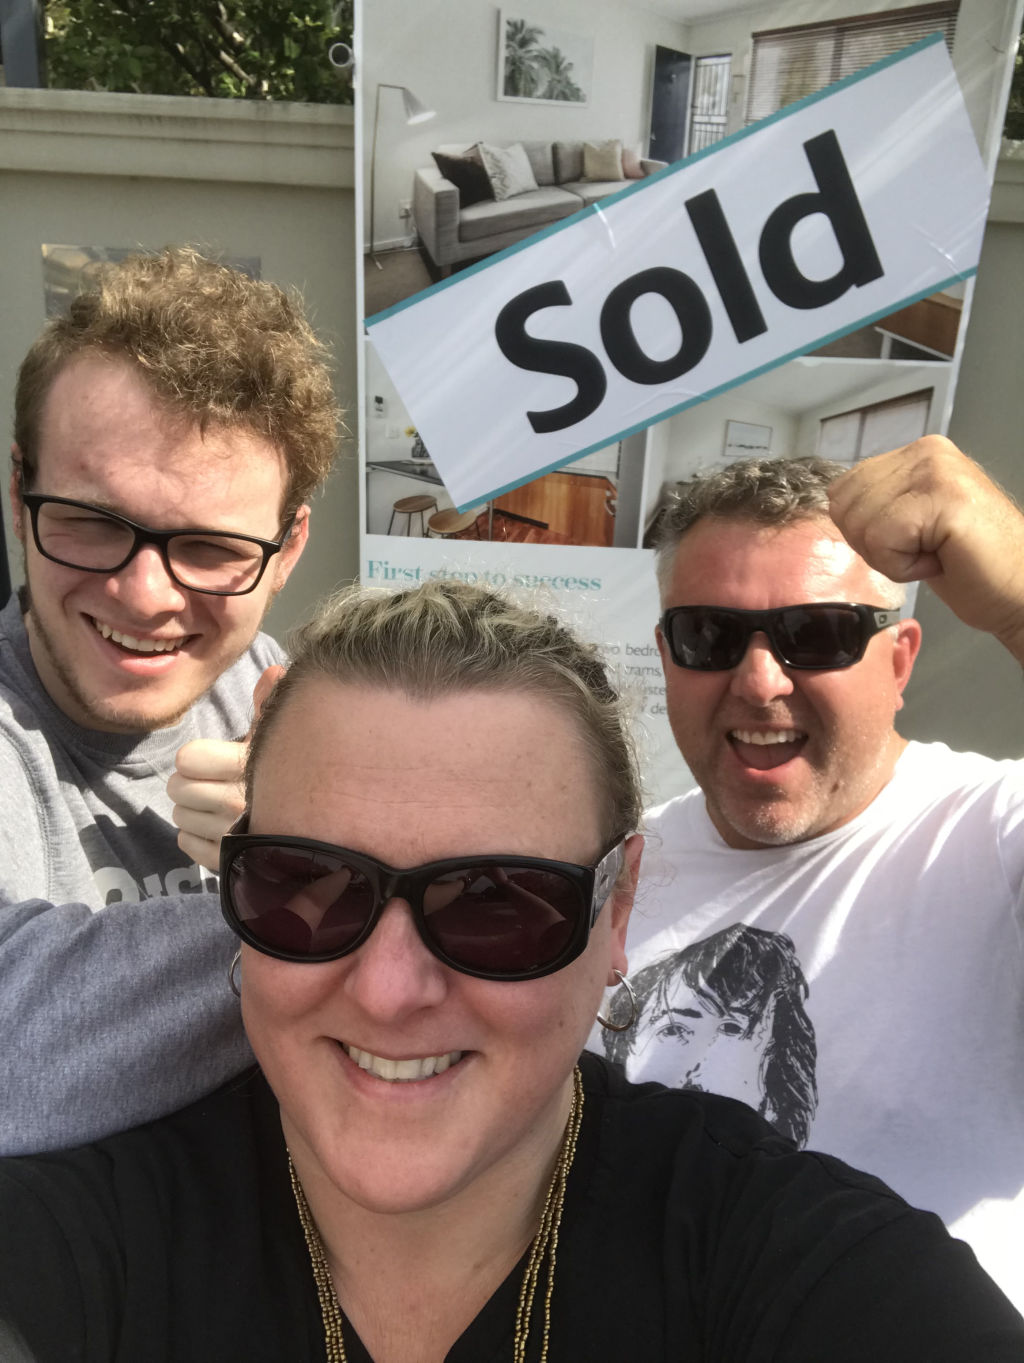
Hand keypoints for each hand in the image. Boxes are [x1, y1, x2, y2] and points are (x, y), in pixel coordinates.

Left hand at [169, 665, 284, 872]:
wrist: (326, 830)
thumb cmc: (298, 775)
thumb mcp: (286, 738)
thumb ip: (272, 705)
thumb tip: (274, 673)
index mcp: (249, 767)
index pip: (188, 759)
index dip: (195, 757)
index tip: (211, 759)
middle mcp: (238, 804)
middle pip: (178, 789)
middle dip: (189, 783)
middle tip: (210, 782)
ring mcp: (232, 838)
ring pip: (180, 817)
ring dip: (192, 810)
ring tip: (215, 806)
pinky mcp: (228, 864)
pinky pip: (187, 844)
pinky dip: (195, 835)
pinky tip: (216, 827)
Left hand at [828, 436, 1023, 661]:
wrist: (1018, 591)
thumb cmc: (968, 565)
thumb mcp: (910, 523)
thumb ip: (879, 503)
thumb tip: (835, 502)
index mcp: (916, 453)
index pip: (842, 490)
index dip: (864, 531)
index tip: (910, 541)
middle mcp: (926, 452)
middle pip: (845, 507)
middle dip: (875, 545)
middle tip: (924, 551)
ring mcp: (936, 471)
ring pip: (861, 525)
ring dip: (892, 557)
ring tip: (936, 553)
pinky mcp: (944, 497)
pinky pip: (883, 540)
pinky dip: (904, 567)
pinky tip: (940, 560)